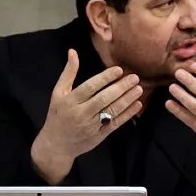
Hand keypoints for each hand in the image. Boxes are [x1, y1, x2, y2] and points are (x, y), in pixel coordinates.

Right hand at [30, 50, 141, 183]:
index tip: (119, 70)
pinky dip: (128, 114)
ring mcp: (91, 125)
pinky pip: (116, 123)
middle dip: (121, 88)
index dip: (105, 78)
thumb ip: (68, 73)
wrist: (56, 144)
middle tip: (135, 78)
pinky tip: (137, 104)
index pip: (90, 87)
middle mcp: (81, 113)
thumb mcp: (58, 93)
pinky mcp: (99, 135)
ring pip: (112, 111)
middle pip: (104, 99)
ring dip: (127, 99)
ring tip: (139, 89)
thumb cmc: (58, 114)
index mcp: (70, 101)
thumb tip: (73, 51)